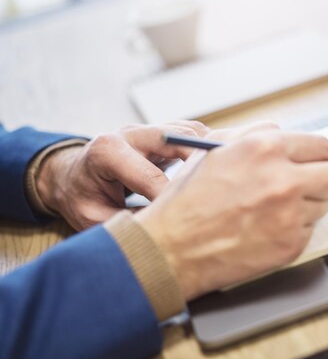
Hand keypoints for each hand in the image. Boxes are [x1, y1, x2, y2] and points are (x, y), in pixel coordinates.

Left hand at [36, 121, 208, 229]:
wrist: (73, 175)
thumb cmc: (82, 197)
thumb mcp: (92, 217)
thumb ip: (126, 221)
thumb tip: (162, 229)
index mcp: (107, 151)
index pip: (150, 176)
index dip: (170, 200)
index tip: (186, 221)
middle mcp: (130, 133)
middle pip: (176, 140)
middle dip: (200, 165)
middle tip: (218, 193)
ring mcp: (148, 129)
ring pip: (190, 132)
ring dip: (209, 154)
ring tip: (223, 180)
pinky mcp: (163, 131)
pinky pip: (193, 134)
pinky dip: (208, 150)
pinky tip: (217, 170)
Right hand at [135, 131, 327, 299]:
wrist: (172, 248)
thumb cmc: (188, 200)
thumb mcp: (217, 151)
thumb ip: (256, 135)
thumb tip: (287, 132)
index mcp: (265, 149)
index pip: (323, 145)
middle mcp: (283, 180)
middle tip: (321, 181)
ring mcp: (290, 215)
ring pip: (323, 204)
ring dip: (308, 204)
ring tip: (274, 208)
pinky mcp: (291, 244)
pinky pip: (309, 229)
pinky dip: (295, 228)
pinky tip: (267, 227)